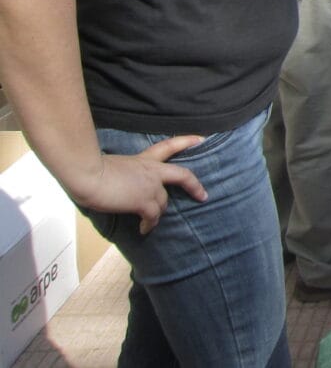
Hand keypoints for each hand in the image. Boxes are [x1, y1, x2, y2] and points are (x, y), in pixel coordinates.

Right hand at [76, 137, 209, 234]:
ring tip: (149, 221)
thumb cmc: (90, 168)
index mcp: (144, 159)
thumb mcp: (112, 165)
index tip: (201, 139)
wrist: (88, 175)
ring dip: (158, 212)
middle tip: (202, 195)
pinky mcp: (144, 201)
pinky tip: (143, 229)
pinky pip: (152, 217)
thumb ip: (123, 173)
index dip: (186, 141)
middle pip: (182, 175)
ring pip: (163, 202)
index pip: (169, 146)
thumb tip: (116, 183)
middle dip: (194, 186)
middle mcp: (152, 170)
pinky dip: (149, 225)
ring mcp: (151, 186)